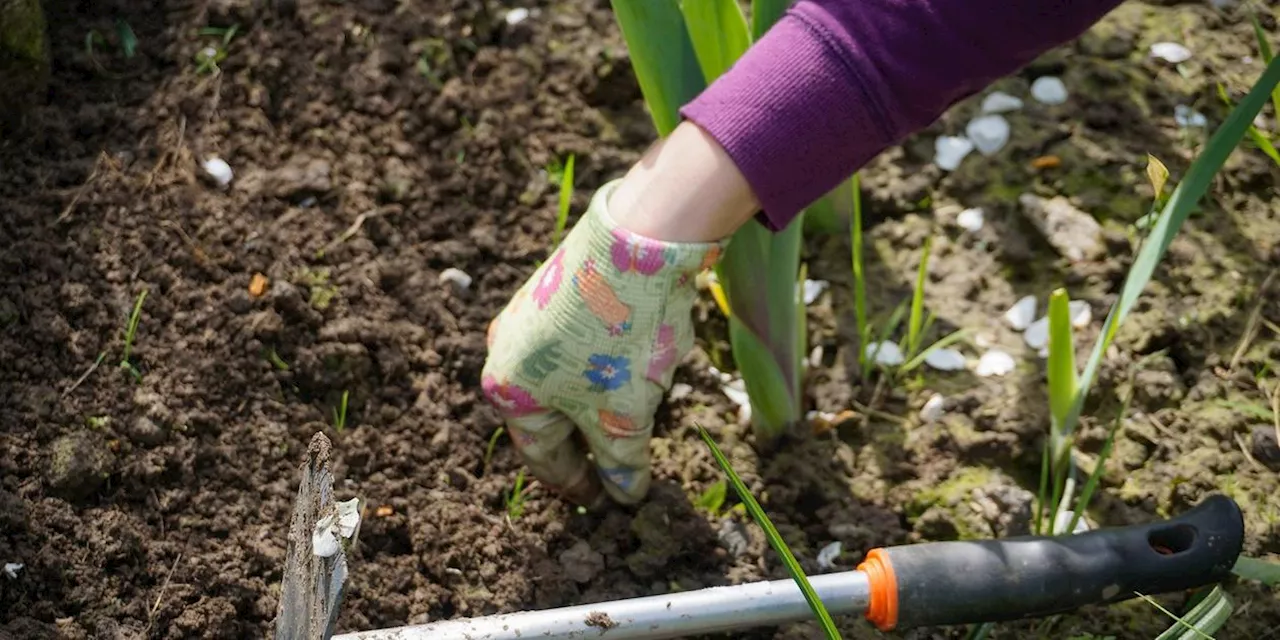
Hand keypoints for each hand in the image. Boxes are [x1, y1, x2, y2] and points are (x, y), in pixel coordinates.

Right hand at [481, 178, 726, 506]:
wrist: (638, 241)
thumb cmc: (619, 340)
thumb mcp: (624, 417)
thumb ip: (621, 464)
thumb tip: (625, 495)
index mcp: (508, 392)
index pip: (544, 457)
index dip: (579, 485)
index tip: (607, 501)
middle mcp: (505, 352)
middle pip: (552, 417)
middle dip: (589, 442)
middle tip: (621, 466)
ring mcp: (528, 316)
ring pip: (567, 379)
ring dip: (600, 402)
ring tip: (638, 413)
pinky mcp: (557, 289)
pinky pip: (578, 346)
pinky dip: (604, 366)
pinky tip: (638, 364)